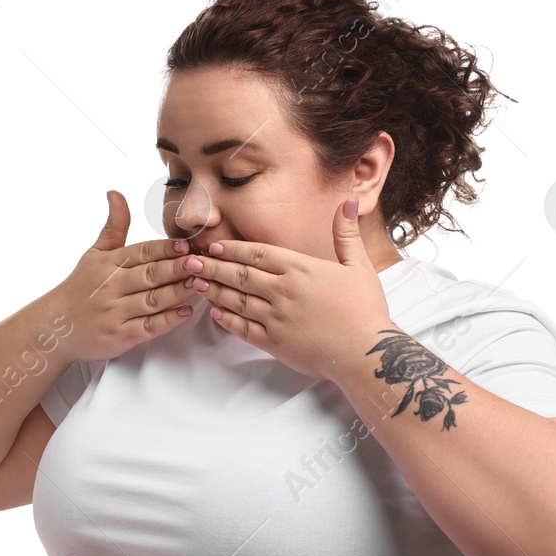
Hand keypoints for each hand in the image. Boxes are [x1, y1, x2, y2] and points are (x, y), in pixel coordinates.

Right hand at [49, 189, 196, 362]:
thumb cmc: (79, 288)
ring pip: (153, 300)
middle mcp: (112, 286)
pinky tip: (186, 311)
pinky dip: (168, 320)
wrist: (56, 327)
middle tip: (202, 262)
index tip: (188, 245)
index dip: (166, 248)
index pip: (142, 252)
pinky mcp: (120, 336)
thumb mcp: (94, 254)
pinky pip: (148, 327)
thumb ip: (114, 226)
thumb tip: (115, 193)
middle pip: (151, 274)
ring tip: (201, 283)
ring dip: (178, 291)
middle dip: (178, 267)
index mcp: (109, 264)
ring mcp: (116, 312)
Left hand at [182, 196, 393, 381]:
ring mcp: (274, 317)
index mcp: (300, 268)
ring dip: (214, 290)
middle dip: (212, 267)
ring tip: (195, 283)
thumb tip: (348, 202)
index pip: (256, 253)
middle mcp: (282, 290)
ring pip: (235, 300)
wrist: (366, 353)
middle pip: (238, 274)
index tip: (213, 247)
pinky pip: (241, 328)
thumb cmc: (365, 310)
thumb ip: (346, 234)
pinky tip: (214, 313)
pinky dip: (226, 319)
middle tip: (189, 261)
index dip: (232, 249)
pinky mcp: (273, 342)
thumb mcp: (359, 266)